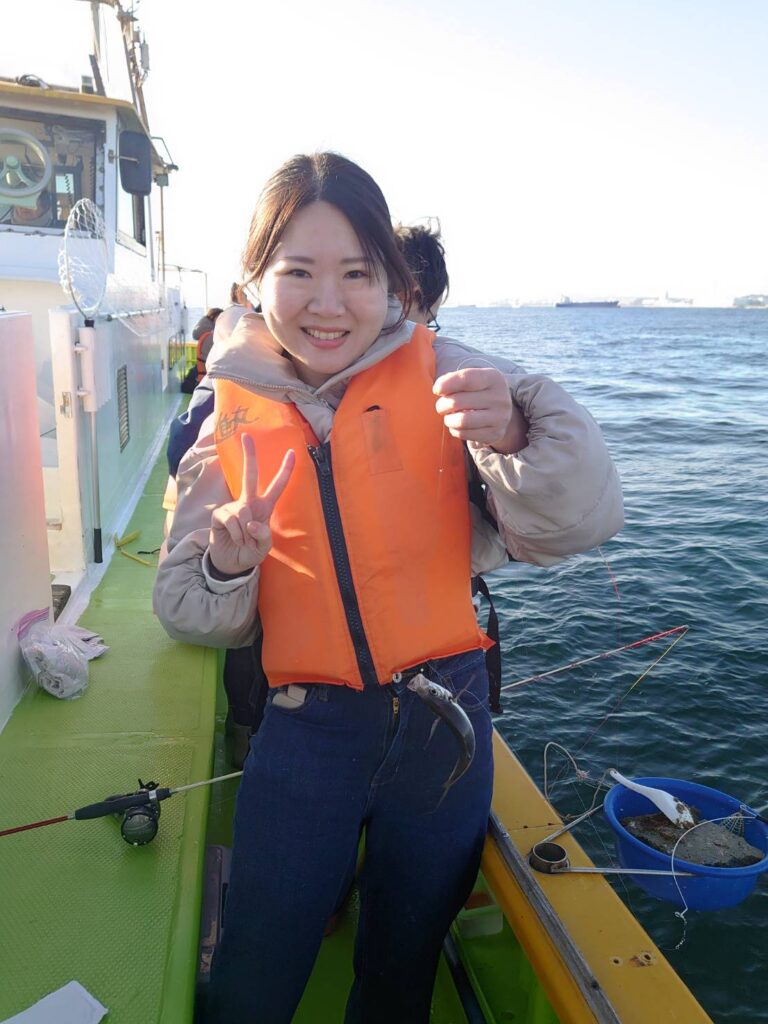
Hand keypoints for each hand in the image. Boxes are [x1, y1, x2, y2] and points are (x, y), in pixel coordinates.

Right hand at [208, 435, 294, 576]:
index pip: (277, 486)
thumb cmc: (250, 552)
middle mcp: (249, 503)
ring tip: (244, 541)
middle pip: (249, 476)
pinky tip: (235, 540)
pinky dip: (237, 534)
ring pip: (243, 511)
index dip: (285, 470)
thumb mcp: (264, 548)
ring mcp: (233, 507)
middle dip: (249, 456)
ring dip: (246, 532)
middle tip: (246, 436)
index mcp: (264, 507)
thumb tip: (251, 521)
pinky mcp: (220, 515)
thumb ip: (263, 535)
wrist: (231, 563)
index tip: (293, 452)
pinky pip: (231, 520)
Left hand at [433, 368, 527, 453]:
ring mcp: (500, 417)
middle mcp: (500, 397)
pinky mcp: (495, 434)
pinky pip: (464, 434)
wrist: (501, 412)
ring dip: (448, 420)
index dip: (447, 383)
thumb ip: (455, 380)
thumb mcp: (473, 379)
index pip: (467, 379)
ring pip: (461, 421)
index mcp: (494, 378)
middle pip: (458, 402)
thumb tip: (439, 389)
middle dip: (442, 405)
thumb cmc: (479, 391)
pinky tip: (457, 426)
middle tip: (441, 406)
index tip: (436, 390)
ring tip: (448, 417)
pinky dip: (455, 430)